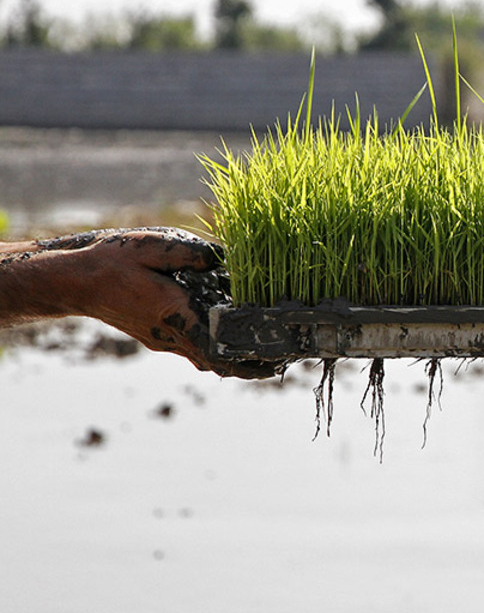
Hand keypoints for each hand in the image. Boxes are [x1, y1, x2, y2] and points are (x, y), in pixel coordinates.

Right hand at [1, 228, 278, 378]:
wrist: (75, 279)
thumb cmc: (113, 260)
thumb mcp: (154, 246)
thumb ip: (192, 254)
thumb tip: (225, 259)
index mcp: (174, 315)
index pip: (219, 350)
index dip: (249, 360)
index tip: (275, 363)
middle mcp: (171, 336)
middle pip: (217, 363)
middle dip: (249, 366)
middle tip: (280, 362)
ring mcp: (163, 341)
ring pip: (205, 359)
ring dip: (233, 360)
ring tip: (264, 354)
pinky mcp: (157, 337)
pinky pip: (193, 350)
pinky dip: (216, 349)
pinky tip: (232, 336)